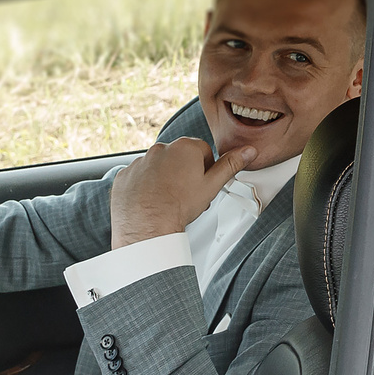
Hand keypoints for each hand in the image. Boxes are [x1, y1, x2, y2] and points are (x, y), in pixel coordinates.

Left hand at [109, 137, 254, 247]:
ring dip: (164, 178)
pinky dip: (144, 186)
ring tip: (168, 200)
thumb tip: (248, 151)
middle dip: (184, 172)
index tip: (201, 183)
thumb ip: (231, 165)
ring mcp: (140, 162)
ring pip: (158, 167)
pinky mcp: (125, 175)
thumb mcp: (212, 186)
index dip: (205, 169)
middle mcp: (160, 149)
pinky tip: (151, 201)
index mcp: (185, 147)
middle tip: (187, 194)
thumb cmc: (179, 207)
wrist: (147, 227)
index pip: (202, 151)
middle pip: (179, 157)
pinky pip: (138, 177)